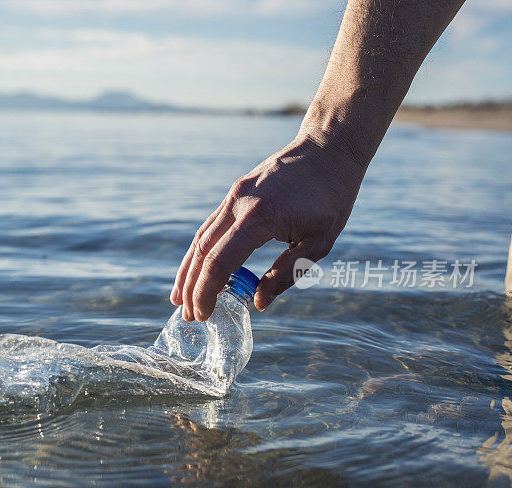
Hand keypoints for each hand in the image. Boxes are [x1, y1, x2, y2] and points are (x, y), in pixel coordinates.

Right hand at [170, 132, 367, 320]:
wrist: (328, 148)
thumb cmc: (331, 197)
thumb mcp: (318, 242)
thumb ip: (286, 273)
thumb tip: (257, 302)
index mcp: (260, 218)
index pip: (220, 261)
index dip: (206, 292)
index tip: (202, 314)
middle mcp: (239, 205)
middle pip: (202, 251)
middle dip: (191, 287)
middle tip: (187, 315)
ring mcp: (234, 196)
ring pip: (200, 237)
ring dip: (188, 270)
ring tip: (179, 297)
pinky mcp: (235, 192)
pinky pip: (211, 226)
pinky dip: (200, 251)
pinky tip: (198, 268)